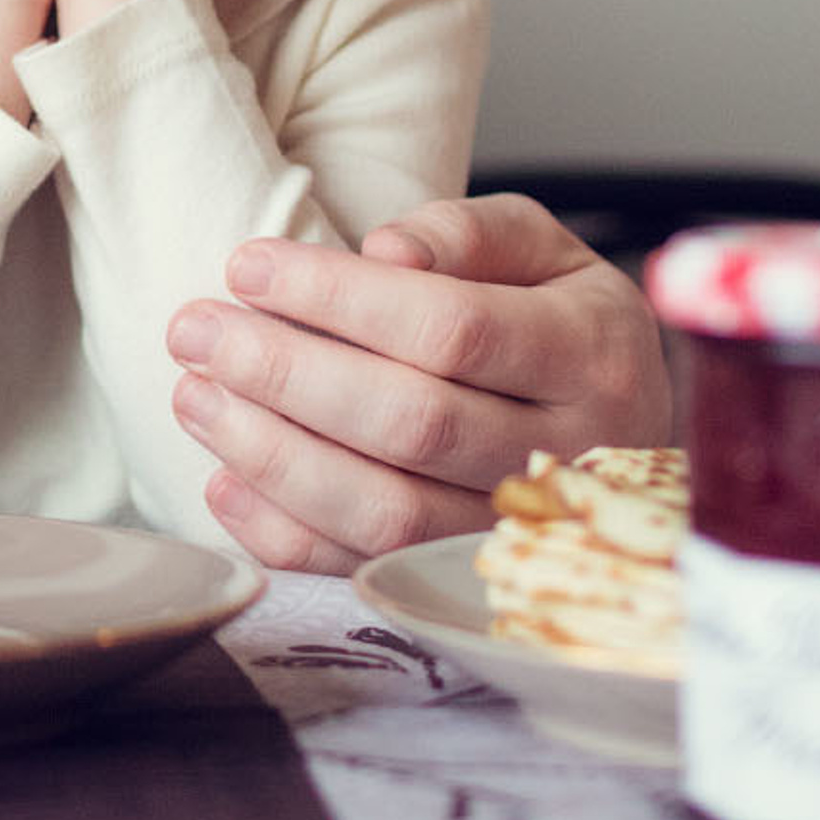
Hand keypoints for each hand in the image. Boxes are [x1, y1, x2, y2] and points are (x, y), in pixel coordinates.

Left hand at [163, 193, 671, 571]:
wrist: (626, 426)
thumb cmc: (560, 319)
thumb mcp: (542, 248)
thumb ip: (467, 233)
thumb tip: (383, 251)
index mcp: (591, 354)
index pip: (451, 329)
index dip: (337, 297)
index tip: (247, 266)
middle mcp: (571, 455)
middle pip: (411, 423)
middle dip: (284, 373)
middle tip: (194, 330)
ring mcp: (524, 535)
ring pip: (389, 512)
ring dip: (272, 456)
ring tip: (195, 397)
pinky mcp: (474, 586)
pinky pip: (370, 572)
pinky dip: (286, 535)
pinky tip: (223, 480)